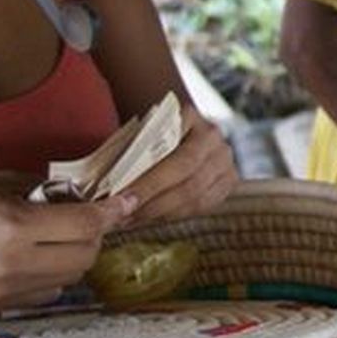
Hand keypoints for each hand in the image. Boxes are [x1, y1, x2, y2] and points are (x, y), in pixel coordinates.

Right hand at [0, 172, 135, 312]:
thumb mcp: (4, 181)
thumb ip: (49, 191)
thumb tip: (89, 197)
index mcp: (16, 226)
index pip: (85, 224)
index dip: (112, 211)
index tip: (128, 201)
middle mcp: (14, 264)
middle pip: (85, 255)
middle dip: (94, 234)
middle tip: (86, 217)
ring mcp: (6, 290)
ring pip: (72, 278)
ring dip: (76, 256)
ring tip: (59, 237)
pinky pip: (49, 294)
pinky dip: (55, 276)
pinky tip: (38, 259)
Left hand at [122, 107, 237, 225]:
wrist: (177, 127)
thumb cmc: (150, 133)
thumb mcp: (138, 134)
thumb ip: (129, 155)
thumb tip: (107, 191)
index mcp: (191, 116)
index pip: (173, 156)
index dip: (148, 183)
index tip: (120, 200)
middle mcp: (214, 137)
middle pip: (188, 180)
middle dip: (152, 203)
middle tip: (123, 216)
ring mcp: (226, 159)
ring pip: (196, 197)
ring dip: (160, 213)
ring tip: (131, 220)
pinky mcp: (229, 180)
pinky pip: (203, 206)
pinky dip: (175, 216)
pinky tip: (150, 219)